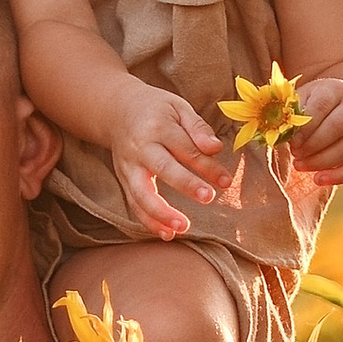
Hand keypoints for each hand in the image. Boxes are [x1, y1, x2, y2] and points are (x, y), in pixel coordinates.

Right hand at [110, 92, 233, 242]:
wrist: (116, 110)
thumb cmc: (155, 109)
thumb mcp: (178, 108)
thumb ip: (197, 128)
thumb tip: (216, 148)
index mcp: (158, 127)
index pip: (186, 149)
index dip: (207, 166)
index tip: (226, 181)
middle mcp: (140, 148)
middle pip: (163, 168)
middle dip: (185, 184)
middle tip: (208, 197)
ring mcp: (128, 167)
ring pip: (141, 193)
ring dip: (161, 213)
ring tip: (183, 228)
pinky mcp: (123, 180)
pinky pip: (134, 204)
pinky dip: (148, 221)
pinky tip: (167, 234)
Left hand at [288, 75, 342, 187]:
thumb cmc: (314, 106)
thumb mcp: (302, 99)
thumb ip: (289, 111)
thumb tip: (274, 131)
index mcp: (335, 90)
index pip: (321, 107)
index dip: (305, 128)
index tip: (291, 142)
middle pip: (338, 127)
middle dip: (313, 145)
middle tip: (295, 154)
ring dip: (321, 161)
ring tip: (299, 165)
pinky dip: (338, 176)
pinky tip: (318, 179)